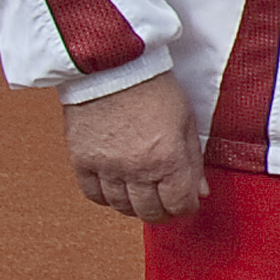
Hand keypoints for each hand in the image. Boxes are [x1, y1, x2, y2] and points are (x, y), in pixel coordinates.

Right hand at [66, 74, 204, 221]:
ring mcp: (106, 166)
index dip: (185, 208)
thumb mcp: (186, 122)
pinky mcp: (81, 160)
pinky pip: (92, 194)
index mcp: (167, 158)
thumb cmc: (153, 88)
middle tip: (165, 203)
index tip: (186, 202)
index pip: (179, 205)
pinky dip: (105, 197)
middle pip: (149, 212)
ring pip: (120, 206)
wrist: (112, 66)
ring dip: (133, 206)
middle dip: (162, 212)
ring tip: (141, 194)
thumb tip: (199, 192)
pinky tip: (115, 188)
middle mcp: (136, 168)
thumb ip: (193, 161)